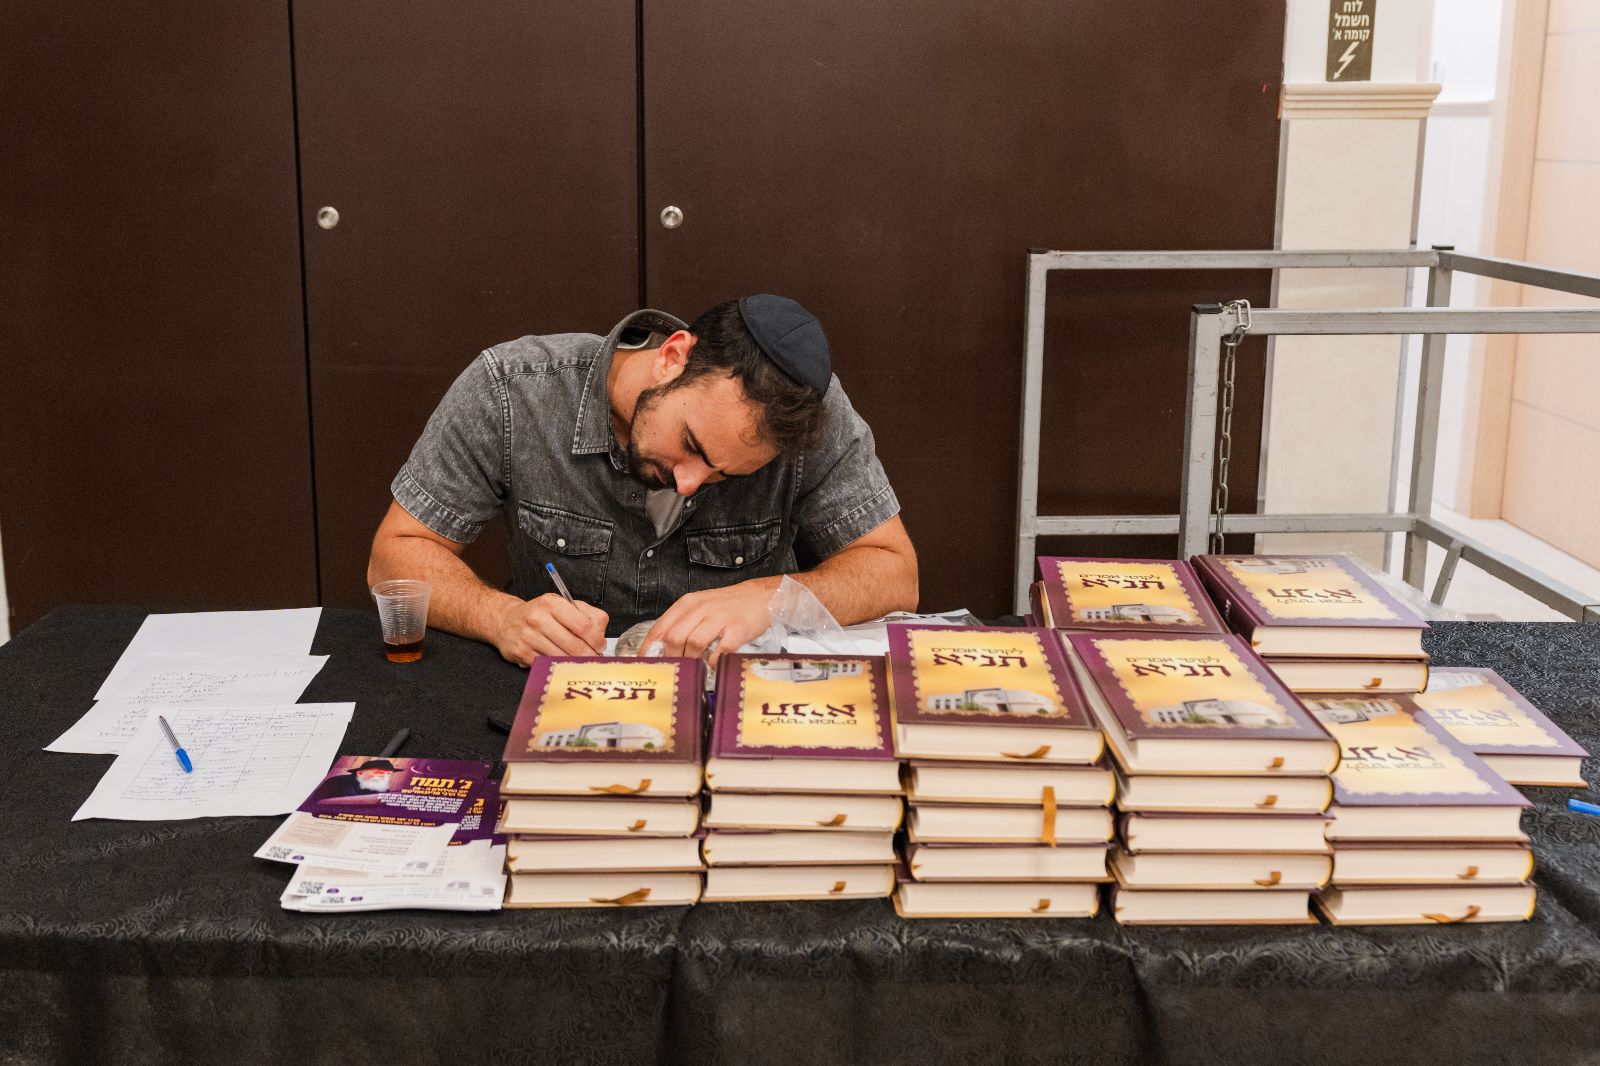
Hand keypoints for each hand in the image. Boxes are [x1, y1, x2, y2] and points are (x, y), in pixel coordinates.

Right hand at [492, 593, 607, 665]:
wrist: (506, 621)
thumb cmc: (540, 614)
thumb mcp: (564, 605)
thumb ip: (587, 615)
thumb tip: (600, 634)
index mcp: (552, 604)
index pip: (582, 625)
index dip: (596, 639)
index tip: (600, 646)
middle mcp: (538, 618)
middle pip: (573, 645)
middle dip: (588, 655)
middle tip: (594, 658)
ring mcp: (528, 637)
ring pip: (562, 657)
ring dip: (575, 663)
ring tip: (582, 662)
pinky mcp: (522, 653)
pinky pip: (548, 664)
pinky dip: (559, 666)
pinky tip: (564, 664)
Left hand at [642, 579, 777, 663]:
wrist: (759, 596)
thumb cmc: (726, 605)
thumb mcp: (699, 607)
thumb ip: (681, 624)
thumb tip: (660, 649)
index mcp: (687, 604)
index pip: (660, 628)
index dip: (650, 649)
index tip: (647, 664)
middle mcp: (701, 608)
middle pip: (675, 638)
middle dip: (673, 657)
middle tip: (676, 668)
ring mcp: (720, 618)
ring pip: (694, 643)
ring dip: (692, 661)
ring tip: (695, 668)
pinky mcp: (737, 629)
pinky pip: (720, 650)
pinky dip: (714, 662)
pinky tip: (713, 664)